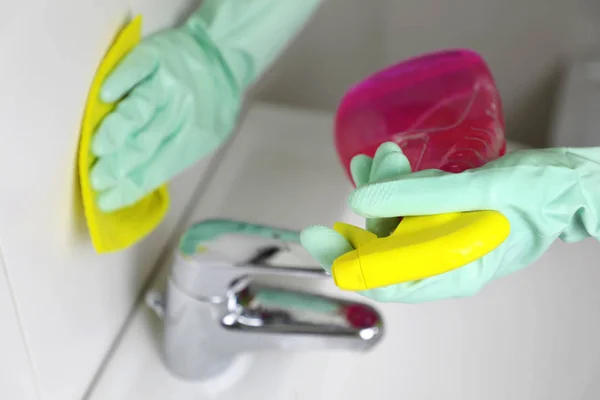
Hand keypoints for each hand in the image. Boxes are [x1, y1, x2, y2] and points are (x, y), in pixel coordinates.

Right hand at [90, 26, 240, 211]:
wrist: (224, 57)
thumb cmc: (211, 103)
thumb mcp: (204, 136)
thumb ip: (175, 154)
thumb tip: (138, 180)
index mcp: (192, 137)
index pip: (159, 169)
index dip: (132, 186)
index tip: (107, 200)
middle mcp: (180, 112)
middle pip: (146, 143)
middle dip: (119, 165)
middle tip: (95, 179)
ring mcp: (168, 83)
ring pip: (141, 109)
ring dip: (118, 130)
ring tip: (98, 150)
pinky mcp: (157, 56)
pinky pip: (138, 68)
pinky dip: (122, 81)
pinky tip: (105, 95)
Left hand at [302, 142, 599, 302]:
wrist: (573, 182)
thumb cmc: (544, 192)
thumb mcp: (484, 189)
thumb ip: (422, 195)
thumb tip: (364, 199)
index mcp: (456, 270)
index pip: (387, 281)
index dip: (347, 264)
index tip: (318, 240)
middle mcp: (444, 260)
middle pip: (382, 254)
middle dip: (359, 221)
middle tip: (346, 190)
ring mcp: (443, 238)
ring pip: (392, 223)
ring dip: (378, 189)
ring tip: (373, 158)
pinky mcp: (445, 216)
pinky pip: (407, 206)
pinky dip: (392, 184)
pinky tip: (380, 162)